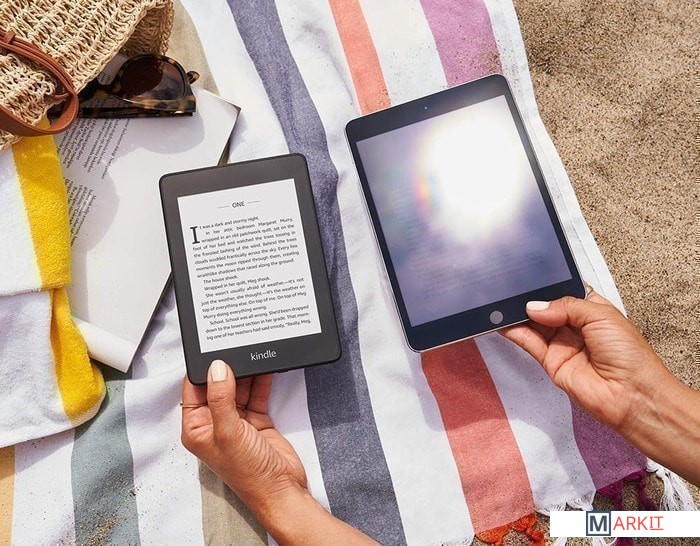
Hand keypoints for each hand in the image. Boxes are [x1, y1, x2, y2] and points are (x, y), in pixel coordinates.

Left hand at [181, 361, 305, 510]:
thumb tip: (216, 368)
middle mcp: (214, 424)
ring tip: (251, 354)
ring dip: (245, 373)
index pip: (193, 390)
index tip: (212, 350)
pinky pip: (256, 394)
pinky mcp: (256, 420)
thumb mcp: (229, 432)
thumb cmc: (249, 474)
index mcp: (197, 429)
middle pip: (217, 386)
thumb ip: (220, 397)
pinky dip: (261, 381)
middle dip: (227, 368)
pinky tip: (265, 367)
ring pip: (238, 387)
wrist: (283, 490)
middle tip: (235, 348)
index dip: (202, 371)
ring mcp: (236, 422)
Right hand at [502, 290, 699, 485]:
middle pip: (545, 307)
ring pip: (533, 323)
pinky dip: (514, 332)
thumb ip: (565, 305)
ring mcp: (561, 344)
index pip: (563, 290)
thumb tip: (535, 306)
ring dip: (518, 314)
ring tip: (501, 302)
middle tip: (512, 288)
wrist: (631, 395)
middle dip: (530, 298)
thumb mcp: (601, 316)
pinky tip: (503, 322)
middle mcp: (575, 325)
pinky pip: (528, 342)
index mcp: (592, 309)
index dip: (548, 284)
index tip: (529, 275)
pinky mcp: (550, 361)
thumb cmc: (630, 355)